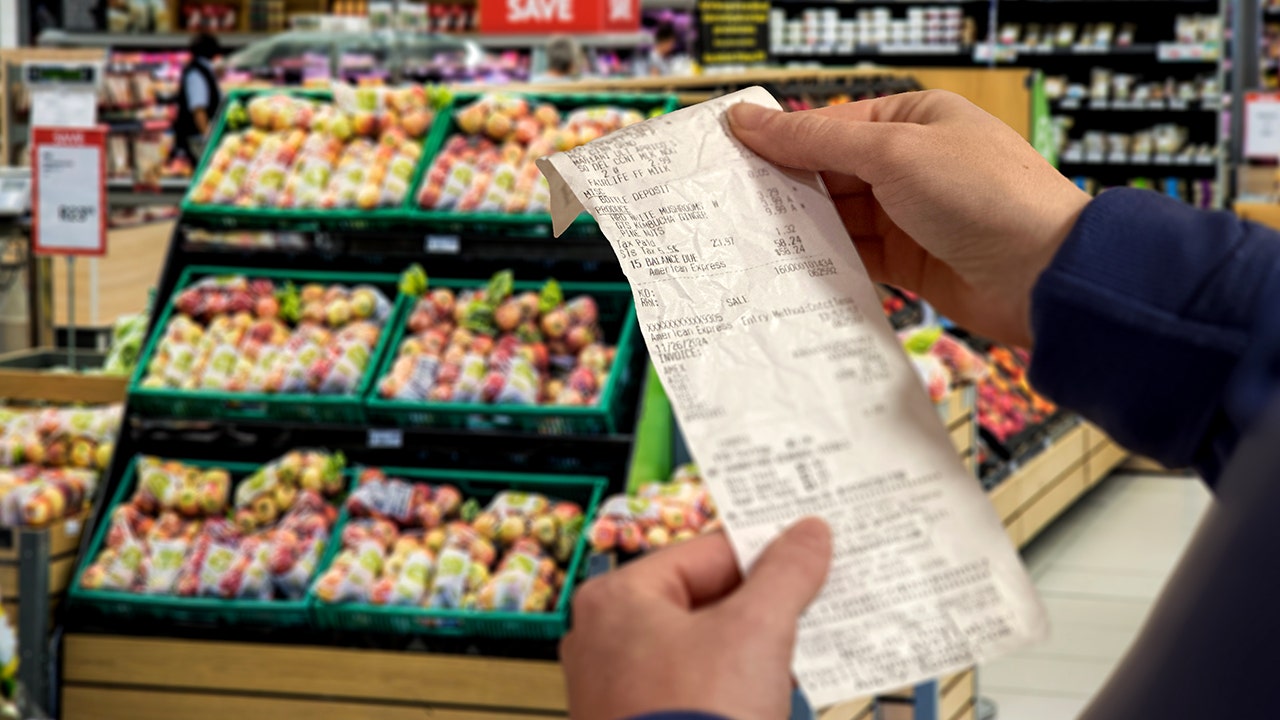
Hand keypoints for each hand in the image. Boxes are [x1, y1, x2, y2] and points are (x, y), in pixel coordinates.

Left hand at [561, 518, 831, 719]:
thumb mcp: (756, 631)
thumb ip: (786, 574)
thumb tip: (807, 535)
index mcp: (617, 599)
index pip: (706, 553)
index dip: (764, 554)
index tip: (807, 554)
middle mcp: (604, 639)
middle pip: (703, 600)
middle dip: (761, 607)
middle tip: (811, 601)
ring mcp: (618, 690)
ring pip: (702, 648)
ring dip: (753, 650)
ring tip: (800, 651)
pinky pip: (695, 689)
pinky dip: (733, 686)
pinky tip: (769, 694)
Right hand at [728, 90, 1090, 347]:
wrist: (1045, 277)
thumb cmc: (988, 198)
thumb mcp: (894, 154)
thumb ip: (817, 141)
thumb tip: (752, 121)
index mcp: (912, 121)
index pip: (828, 126)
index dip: (778, 140)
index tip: (727, 154)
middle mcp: (909, 165)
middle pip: (827, 173)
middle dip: (784, 189)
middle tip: (728, 203)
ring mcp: (908, 215)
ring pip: (835, 218)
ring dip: (800, 228)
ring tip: (749, 237)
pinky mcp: (908, 263)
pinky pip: (852, 256)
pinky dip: (824, 261)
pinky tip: (791, 266)